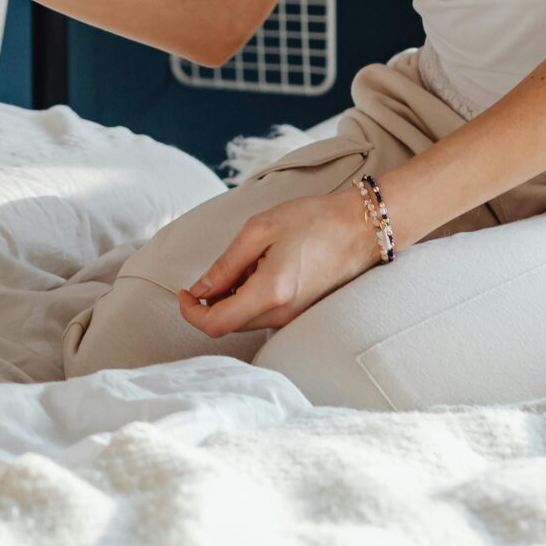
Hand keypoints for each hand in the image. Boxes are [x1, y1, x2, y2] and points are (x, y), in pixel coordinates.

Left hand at [175, 185, 386, 337]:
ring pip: (244, 319)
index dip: (191, 312)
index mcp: (269, 294)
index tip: (184, 291)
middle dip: (210, 301)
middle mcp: (281, 314)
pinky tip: (261, 268)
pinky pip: (262, 314)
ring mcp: (292, 317)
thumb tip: (200, 289)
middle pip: (228, 324)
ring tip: (246, 261)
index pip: (215, 324)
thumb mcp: (259, 230)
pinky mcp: (299, 313)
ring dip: (230, 298)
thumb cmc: (312, 220)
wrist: (361, 228)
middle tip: (217, 268)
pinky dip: (248, 297)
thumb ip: (226, 264)